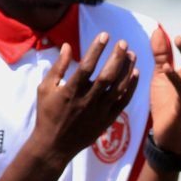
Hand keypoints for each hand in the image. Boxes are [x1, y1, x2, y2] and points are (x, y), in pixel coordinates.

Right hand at [31, 32, 139, 164]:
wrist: (54, 145)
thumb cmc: (47, 114)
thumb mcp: (45, 88)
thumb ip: (58, 66)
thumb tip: (67, 45)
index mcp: (71, 90)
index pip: (87, 66)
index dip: (97, 49)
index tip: (105, 35)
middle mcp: (87, 100)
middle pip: (107, 76)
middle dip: (117, 57)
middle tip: (123, 43)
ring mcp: (99, 111)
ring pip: (118, 88)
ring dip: (127, 69)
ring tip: (132, 55)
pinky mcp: (107, 120)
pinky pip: (123, 101)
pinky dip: (131, 87)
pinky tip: (135, 74)